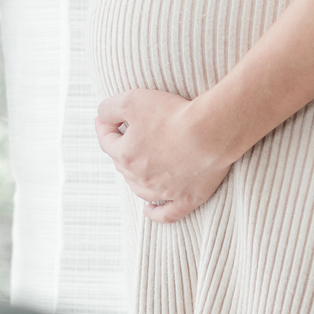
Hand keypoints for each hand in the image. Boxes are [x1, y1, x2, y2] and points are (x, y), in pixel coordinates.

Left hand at [94, 88, 237, 223]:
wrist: (211, 131)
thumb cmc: (174, 114)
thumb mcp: (133, 100)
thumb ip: (109, 108)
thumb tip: (101, 118)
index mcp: (126, 155)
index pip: (107, 141)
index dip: (104, 127)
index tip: (104, 119)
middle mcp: (141, 177)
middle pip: (123, 164)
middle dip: (122, 149)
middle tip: (128, 134)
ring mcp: (164, 191)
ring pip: (139, 188)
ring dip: (135, 177)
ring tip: (137, 166)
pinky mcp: (187, 198)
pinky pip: (167, 214)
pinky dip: (156, 213)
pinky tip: (148, 211)